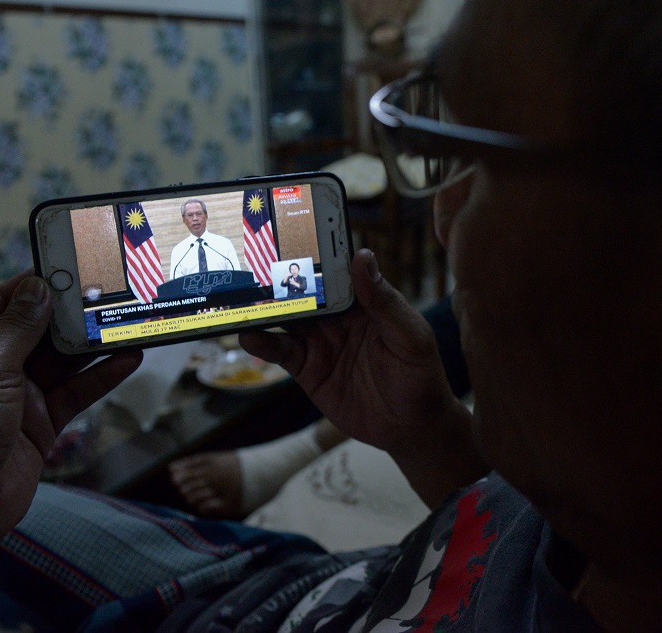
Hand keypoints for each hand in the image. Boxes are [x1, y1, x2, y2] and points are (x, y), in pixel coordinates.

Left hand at [0, 272, 141, 542]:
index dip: (35, 285)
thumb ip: (18, 326)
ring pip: (61, 361)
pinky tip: (127, 359)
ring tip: (125, 319)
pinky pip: (75, 393)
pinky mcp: (40, 424)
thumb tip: (39, 288)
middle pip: (36, 331)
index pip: (0, 304)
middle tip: (109, 290)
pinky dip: (102, 377)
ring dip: (91, 343)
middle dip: (70, 313)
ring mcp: (15, 397)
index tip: (71, 265)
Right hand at [240, 250, 486, 505]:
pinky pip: (280, 351)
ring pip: (285, 318)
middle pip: (303, 291)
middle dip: (278, 277)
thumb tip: (363, 257)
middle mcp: (337, 317)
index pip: (335, 270)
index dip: (315, 251)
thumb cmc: (420, 375)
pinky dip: (263, 342)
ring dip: (264, 308)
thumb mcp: (409, 336)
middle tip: (252, 263)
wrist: (411, 427)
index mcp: (363, 301)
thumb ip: (384, 300)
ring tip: (242, 299)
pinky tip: (249, 335)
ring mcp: (319, 342)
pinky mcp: (307, 368)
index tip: (291, 234)